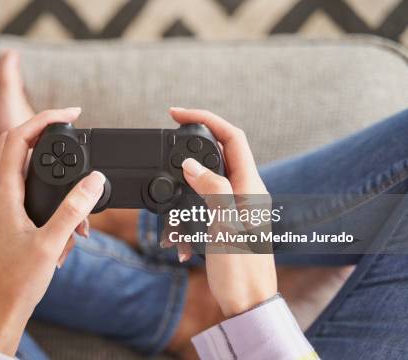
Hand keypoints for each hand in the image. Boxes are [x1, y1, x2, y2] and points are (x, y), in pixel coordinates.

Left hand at [0, 108, 105, 354]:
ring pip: (23, 164)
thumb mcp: (51, 244)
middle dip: (45, 130)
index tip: (73, 113)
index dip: (45, 118)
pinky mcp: (10, 214)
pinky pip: (30, 187)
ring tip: (78, 177)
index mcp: (3, 193)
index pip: (18, 137)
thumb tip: (95, 180)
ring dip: (50, 162)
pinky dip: (51, 188)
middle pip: (16, 142)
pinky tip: (72, 214)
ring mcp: (2, 203)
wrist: (0, 308)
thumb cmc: (17, 281)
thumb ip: (74, 210)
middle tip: (73, 128)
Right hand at [169, 107, 277, 317]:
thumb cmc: (243, 270)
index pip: (232, 137)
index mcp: (250, 186)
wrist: (248, 303)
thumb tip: (190, 164)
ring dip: (182, 194)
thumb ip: (212, 189)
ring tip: (173, 219)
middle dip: (188, 152)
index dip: (206, 119)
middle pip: (216, 154)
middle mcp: (245, 191)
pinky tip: (180, 242)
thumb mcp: (226, 225)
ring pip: (202, 183)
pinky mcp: (225, 221)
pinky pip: (198, 208)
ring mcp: (235, 206)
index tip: (176, 114)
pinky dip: (183, 218)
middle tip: (167, 148)